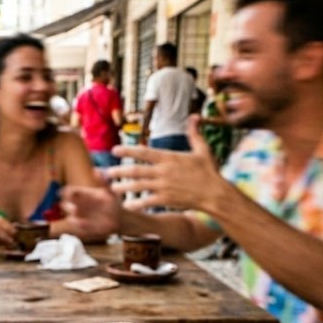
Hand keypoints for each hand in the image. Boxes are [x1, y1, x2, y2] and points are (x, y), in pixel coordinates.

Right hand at [59, 185, 119, 240]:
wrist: (119, 218)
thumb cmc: (114, 203)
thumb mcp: (109, 191)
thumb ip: (102, 181)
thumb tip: (95, 170)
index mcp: (83, 194)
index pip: (69, 191)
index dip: (65, 191)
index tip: (68, 192)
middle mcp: (79, 204)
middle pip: (64, 203)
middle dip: (66, 203)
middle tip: (74, 202)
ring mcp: (81, 215)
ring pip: (68, 214)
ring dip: (71, 213)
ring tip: (77, 211)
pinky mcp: (83, 225)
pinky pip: (76, 224)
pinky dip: (78, 223)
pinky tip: (84, 222)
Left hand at [111, 117, 229, 211]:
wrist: (215, 193)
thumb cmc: (209, 171)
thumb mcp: (202, 149)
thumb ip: (194, 133)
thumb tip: (195, 116)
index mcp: (169, 158)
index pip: (144, 152)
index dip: (128, 151)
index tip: (115, 150)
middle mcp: (164, 171)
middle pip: (136, 170)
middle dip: (120, 171)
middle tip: (107, 172)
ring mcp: (164, 186)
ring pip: (138, 186)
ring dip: (123, 187)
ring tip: (111, 188)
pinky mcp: (167, 200)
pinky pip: (147, 202)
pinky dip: (136, 204)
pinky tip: (126, 206)